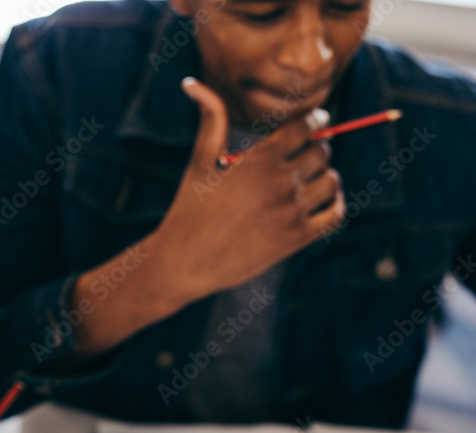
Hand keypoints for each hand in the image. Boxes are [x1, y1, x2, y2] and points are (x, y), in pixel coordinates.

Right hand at [149, 77, 345, 300]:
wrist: (184, 262)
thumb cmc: (189, 209)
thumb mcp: (199, 162)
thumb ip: (210, 119)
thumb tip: (192, 82)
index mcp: (259, 161)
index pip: (305, 127)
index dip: (313, 120)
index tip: (312, 122)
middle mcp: (280, 184)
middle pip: (322, 152)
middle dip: (316, 147)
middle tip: (305, 152)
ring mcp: (291, 213)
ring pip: (331, 181)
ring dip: (325, 175)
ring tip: (310, 177)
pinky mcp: (296, 239)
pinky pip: (335, 214)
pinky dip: (334, 203)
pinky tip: (320, 200)